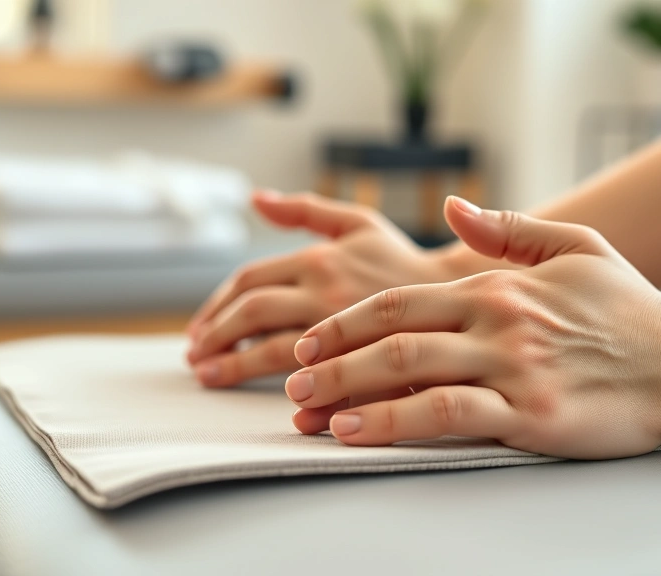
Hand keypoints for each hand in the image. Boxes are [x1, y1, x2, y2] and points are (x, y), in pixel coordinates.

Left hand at [185, 191, 458, 387]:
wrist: (465, 293)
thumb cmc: (405, 260)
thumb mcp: (359, 223)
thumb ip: (306, 211)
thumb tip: (256, 199)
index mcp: (321, 257)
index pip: (250, 281)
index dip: (217, 307)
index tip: (200, 330)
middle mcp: (328, 290)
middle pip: (253, 313)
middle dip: (215, 337)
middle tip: (195, 358)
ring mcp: (349, 330)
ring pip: (277, 353)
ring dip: (237, 368)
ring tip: (211, 378)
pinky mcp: (373, 364)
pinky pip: (326, 388)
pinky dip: (301, 404)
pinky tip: (276, 411)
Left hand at [286, 196, 660, 458]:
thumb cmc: (632, 309)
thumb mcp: (576, 246)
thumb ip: (510, 229)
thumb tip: (457, 210)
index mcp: (498, 285)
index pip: (398, 298)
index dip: (346, 320)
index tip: (313, 340)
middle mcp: (497, 320)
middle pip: (389, 334)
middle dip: (331, 358)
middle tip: (292, 376)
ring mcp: (512, 366)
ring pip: (408, 371)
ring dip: (346, 389)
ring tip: (307, 407)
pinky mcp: (531, 414)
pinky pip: (446, 415)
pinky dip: (393, 421)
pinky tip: (357, 431)